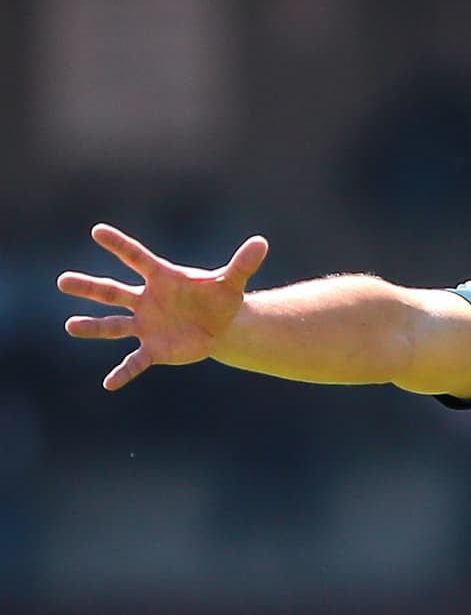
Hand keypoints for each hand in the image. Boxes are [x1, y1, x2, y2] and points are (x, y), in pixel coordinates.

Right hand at [57, 224, 268, 390]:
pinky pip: (134, 362)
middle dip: (89, 287)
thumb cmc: (220, 298)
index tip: (97, 230)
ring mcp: (146, 324)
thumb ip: (243, 263)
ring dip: (93, 326)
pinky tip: (110, 383)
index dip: (119, 245)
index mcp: (162, 278)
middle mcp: (146, 299)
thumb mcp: (232, 282)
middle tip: (63, 281)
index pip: (137, 257)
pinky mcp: (153, 348)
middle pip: (112, 291)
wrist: (221, 326)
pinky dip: (123, 372)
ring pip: (113, 325)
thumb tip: (262, 242)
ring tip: (71, 325)